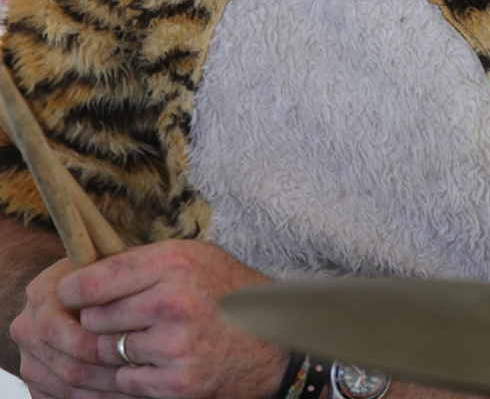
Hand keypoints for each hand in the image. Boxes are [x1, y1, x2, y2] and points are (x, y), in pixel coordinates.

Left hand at [13, 240, 285, 398]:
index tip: (65, 292)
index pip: (97, 279)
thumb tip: (87, 269)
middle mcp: (172, 302)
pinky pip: (127, 380)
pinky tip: (155, 359)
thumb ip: (145, 262)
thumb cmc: (228, 291)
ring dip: (114, 347)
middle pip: (96, 318)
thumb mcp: (194, 256)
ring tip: (138, 336)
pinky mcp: (177, 382)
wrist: (274, 339)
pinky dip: (133, 373)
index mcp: (174, 262)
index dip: (72, 288)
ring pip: (109, 351)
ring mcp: (174, 346)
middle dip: (95, 320)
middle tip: (105, 318)